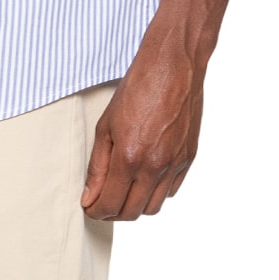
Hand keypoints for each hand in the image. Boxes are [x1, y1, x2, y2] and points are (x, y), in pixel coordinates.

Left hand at [81, 41, 202, 220]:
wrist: (173, 67)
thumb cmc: (137, 89)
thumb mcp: (105, 127)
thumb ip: (97, 166)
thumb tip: (89, 195)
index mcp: (130, 157)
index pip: (110, 204)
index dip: (95, 211)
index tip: (89, 206)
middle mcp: (155, 166)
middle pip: (132, 212)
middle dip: (113, 212)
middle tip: (102, 202)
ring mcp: (175, 164)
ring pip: (154, 207)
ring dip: (135, 205)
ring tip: (123, 191)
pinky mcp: (189, 157)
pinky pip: (171, 190)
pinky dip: (156, 192)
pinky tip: (144, 177)